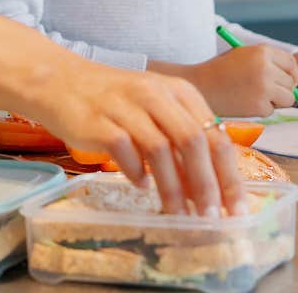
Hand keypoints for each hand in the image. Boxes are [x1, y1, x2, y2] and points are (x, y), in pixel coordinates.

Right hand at [27, 63, 244, 216]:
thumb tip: (209, 189)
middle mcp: (155, 95)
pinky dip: (136, 173)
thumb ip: (182, 142)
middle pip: (193, 141)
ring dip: (173, 188)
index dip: (229, 174)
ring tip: (178, 214)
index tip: (236, 208)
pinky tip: (141, 185)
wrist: (61, 82)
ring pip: (160, 150)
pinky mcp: (98, 121)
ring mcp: (125, 106)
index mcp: (179, 91)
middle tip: (211, 217)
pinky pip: (124, 151)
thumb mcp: (157, 110)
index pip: (215, 135)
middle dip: (207, 185)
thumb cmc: (115, 101)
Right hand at [175, 46, 297, 117]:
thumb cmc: (220, 70)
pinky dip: (261, 109)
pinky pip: (272, 110)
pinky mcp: (260, 106)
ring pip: (287, 99)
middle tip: (265, 91)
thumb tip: (293, 81)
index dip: (292, 74)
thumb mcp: (243, 55)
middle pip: (291, 83)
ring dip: (275, 101)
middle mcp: (266, 68)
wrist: (198, 86)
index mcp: (262, 51)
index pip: (291, 63)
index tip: (288, 81)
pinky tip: (244, 103)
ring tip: (255, 96)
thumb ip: (267, 62)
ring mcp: (264, 88)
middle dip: (282, 89)